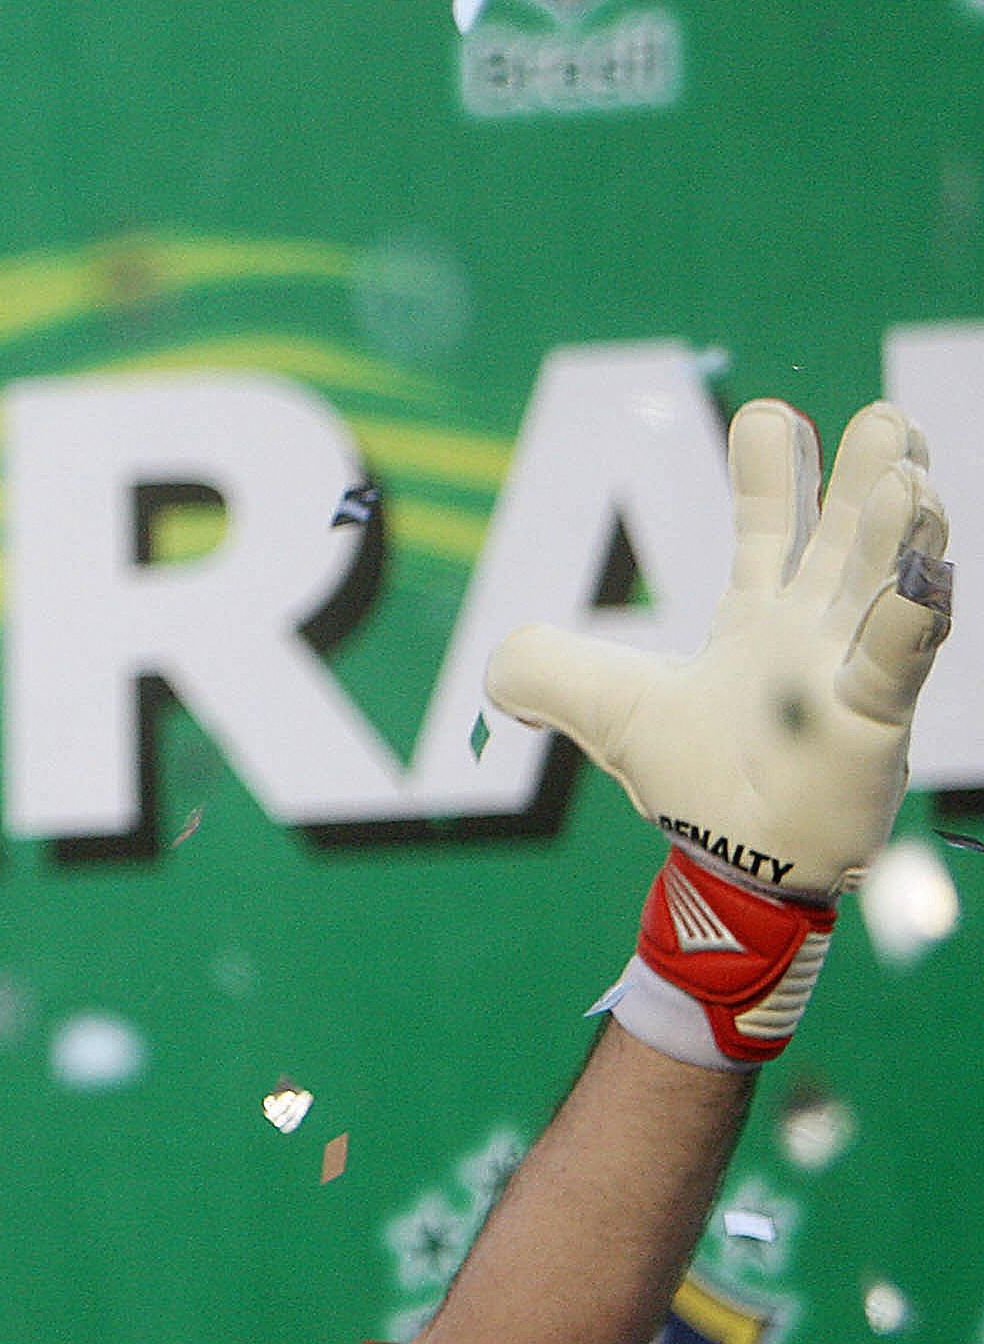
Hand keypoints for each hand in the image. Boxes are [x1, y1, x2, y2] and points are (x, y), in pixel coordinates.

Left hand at [489, 399, 949, 899]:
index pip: (772, 521)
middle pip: (848, 531)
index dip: (772, 467)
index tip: (771, 414)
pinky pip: (898, 659)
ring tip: (906, 476)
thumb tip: (491, 668)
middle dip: (866, 473)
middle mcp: (815, 627)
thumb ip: (548, 674)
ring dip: (899, 530)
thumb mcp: (608, 712)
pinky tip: (917, 580)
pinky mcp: (873, 718)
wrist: (734, 862)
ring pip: (885, 579)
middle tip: (883, 420)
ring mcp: (851, 666)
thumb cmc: (695, 784)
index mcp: (759, 613)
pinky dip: (908, 618)